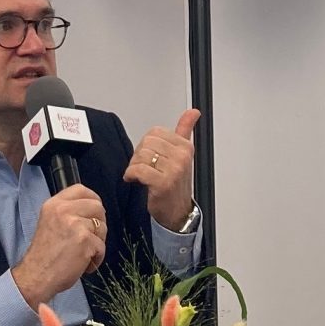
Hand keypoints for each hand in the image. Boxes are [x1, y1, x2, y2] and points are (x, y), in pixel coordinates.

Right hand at [12, 184, 107, 306]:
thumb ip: (66, 212)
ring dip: (98, 242)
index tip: (93, 213)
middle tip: (90, 238)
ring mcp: (75, 224)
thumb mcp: (49, 222)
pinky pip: (102, 246)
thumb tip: (91, 209)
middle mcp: (63, 210)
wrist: (36, 276)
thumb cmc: (44, 255)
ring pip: (102, 227)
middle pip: (97, 206)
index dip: (92, 200)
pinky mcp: (85, 240)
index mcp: (53, 204)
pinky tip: (84, 264)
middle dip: (99, 223)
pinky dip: (97, 258)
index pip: (81, 189)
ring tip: (84, 253)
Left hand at [126, 110, 199, 232]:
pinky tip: (134, 180)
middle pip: (147, 142)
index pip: (155, 132)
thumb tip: (193, 112)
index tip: (150, 157)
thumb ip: (185, 130)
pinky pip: (139, 169)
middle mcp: (182, 157)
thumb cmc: (176, 185)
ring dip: (134, 166)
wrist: (177, 213)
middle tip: (143, 167)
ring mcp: (174, 170)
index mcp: (185, 147)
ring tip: (140, 175)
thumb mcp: (182, 155)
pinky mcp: (163, 183)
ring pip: (141, 155)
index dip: (146, 144)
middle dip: (139, 155)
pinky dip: (131, 174)